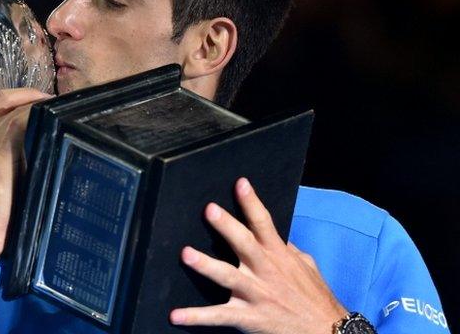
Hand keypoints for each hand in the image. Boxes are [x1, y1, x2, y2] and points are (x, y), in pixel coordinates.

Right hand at [0, 88, 51, 263]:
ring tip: (62, 114)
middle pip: (3, 99)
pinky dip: (38, 118)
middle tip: (57, 104)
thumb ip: (6, 161)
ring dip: (40, 107)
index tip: (42, 104)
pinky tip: (55, 123)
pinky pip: (19, 122)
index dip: (20, 99)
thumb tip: (38, 148)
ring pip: (14, 109)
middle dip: (32, 96)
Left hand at [170, 178, 347, 333]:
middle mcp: (265, 271)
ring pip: (227, 277)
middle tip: (209, 209)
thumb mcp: (307, 267)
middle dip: (227, 226)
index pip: (264, 223)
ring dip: (206, 265)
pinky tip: (176, 315)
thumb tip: (278, 237)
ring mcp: (256, 294)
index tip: (240, 183)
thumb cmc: (315, 298)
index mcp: (278, 255)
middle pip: (244, 243)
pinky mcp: (249, 317)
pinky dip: (196, 316)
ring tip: (186, 254)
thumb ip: (288, 250)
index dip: (251, 202)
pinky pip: (219, 316)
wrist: (327, 332)